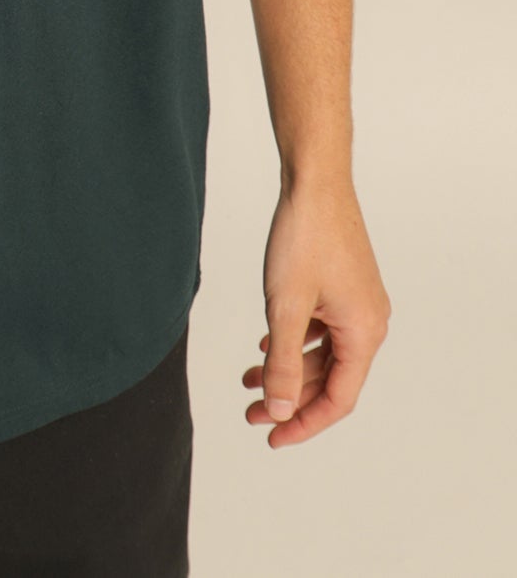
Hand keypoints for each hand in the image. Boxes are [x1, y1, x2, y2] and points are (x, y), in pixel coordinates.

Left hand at [243, 176, 391, 447]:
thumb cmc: (304, 236)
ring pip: (322, 353)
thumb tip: (279, 409)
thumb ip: (282, 362)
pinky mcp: (344, 286)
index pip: (338, 399)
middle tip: (250, 412)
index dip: (304, 424)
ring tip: (248, 380)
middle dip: (289, 398)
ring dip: (287, 368)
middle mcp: (369, 322)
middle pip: (330, 379)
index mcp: (364, 333)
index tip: (271, 437)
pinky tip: (266, 345)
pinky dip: (294, 342)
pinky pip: (321, 329)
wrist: (315, 180)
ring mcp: (357, 303)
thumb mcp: (285, 305)